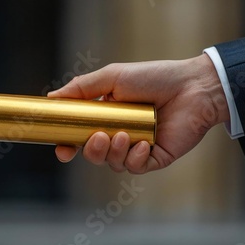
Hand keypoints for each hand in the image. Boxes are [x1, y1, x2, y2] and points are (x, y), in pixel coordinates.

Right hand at [48, 54, 229, 173]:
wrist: (193, 86)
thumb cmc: (153, 77)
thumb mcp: (112, 77)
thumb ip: (81, 88)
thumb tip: (52, 97)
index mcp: (105, 117)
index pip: (79, 136)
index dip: (67, 145)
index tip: (62, 149)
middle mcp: (118, 134)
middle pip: (93, 154)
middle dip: (91, 151)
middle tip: (99, 137)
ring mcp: (137, 147)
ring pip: (113, 163)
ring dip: (113, 153)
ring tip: (124, 135)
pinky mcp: (155, 157)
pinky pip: (136, 168)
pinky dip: (135, 158)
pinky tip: (144, 144)